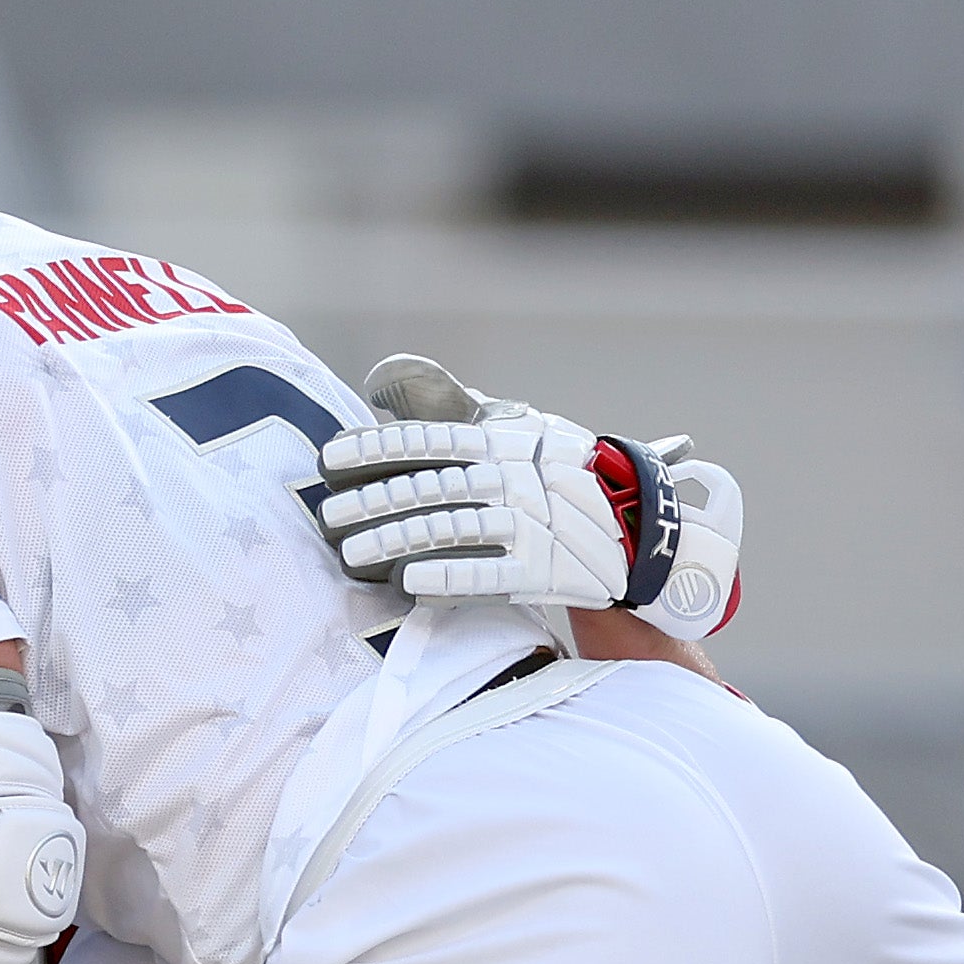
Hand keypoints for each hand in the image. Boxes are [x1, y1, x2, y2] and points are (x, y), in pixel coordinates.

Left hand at [316, 406, 635, 607]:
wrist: (635, 521)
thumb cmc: (559, 469)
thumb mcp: (514, 426)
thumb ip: (449, 406)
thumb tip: (382, 381)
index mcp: (500, 440)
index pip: (428, 440)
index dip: (375, 449)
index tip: (329, 460)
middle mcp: (512, 477)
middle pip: (430, 488)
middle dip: (373, 503)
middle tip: (327, 519)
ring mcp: (530, 523)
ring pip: (452, 529)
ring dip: (397, 542)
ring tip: (352, 557)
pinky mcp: (543, 570)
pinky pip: (489, 574)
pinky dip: (449, 576)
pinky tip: (409, 583)